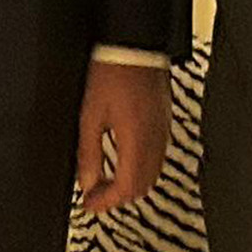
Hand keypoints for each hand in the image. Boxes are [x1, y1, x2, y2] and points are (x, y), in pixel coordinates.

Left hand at [77, 58, 171, 214]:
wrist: (135, 46)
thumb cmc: (113, 74)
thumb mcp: (90, 116)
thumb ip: (89, 152)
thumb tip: (86, 181)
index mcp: (137, 140)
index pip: (127, 187)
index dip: (106, 203)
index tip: (89, 205)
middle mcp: (155, 140)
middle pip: (142, 186)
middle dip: (117, 198)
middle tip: (94, 196)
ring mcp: (163, 132)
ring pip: (152, 174)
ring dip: (129, 185)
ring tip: (105, 182)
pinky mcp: (165, 124)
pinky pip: (157, 158)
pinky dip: (140, 170)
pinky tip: (123, 163)